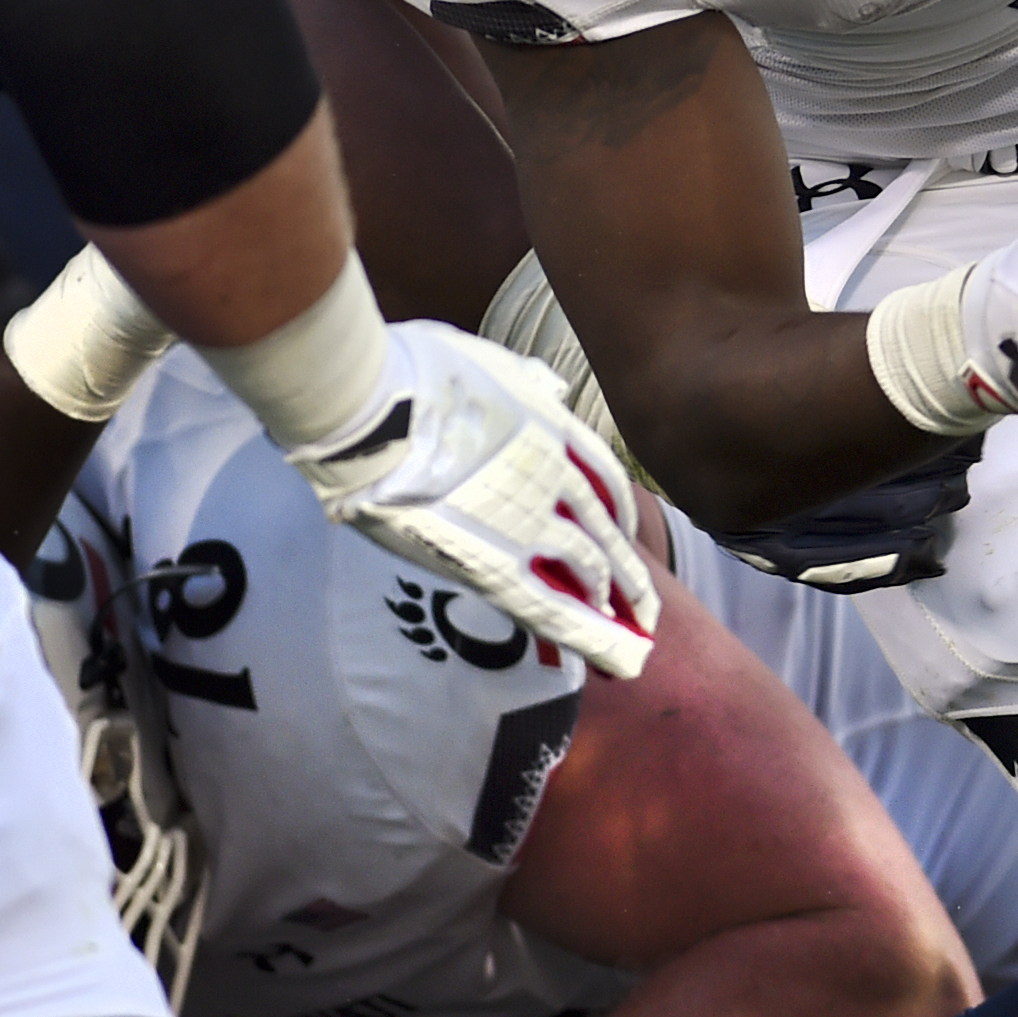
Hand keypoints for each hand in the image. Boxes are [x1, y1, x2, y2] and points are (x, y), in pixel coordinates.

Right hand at [300, 323, 657, 676]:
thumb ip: (518, 379)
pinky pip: (555, 607)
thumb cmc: (407, 373)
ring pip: (593, 569)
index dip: (614, 513)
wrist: (372, 409)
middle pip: (607, 529)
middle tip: (645, 605)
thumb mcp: (484, 359)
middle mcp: (554, 475)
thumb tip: (543, 385)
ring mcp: (532, 520)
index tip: (621, 534)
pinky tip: (617, 657)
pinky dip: (591, 635)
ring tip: (637, 635)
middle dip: (626, 571)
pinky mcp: (496, 564)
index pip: (601, 480)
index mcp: (550, 425)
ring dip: (617, 603)